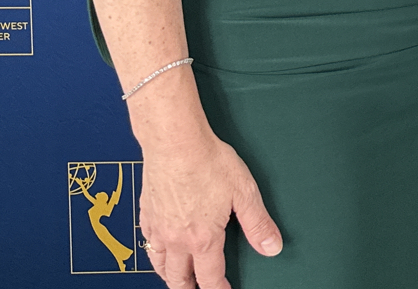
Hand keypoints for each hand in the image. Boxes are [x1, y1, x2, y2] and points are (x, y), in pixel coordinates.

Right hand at [139, 133, 280, 287]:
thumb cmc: (208, 162)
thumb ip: (257, 224)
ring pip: (160, 266)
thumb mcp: (244, 193)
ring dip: (171, 276)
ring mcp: (158, 228)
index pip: (210, 277)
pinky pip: (148, 245)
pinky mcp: (146, 215)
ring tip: (179, 279)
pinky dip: (155, 255)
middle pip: (179, 279)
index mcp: (202, 238)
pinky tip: (160, 249)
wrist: (174, 143)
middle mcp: (176, 239)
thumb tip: (271, 247)